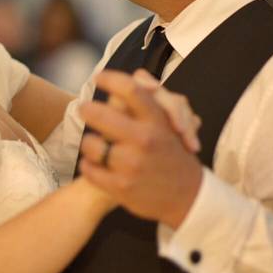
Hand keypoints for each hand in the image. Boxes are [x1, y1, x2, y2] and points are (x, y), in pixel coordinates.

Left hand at [77, 70, 202, 228]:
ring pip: (90, 144)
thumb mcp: (171, 124)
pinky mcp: (121, 187)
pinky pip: (90, 169)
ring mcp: (131, 165)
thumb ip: (153, 99)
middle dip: (87, 109)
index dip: (111, 79)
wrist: (189, 197)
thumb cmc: (175, 154)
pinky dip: (88, 165)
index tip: (99, 77)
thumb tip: (136, 76)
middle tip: (82, 108)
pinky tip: (92, 163)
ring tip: (89, 142)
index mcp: (157, 121)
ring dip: (87, 142)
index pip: (130, 89)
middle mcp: (144, 140)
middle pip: (100, 114)